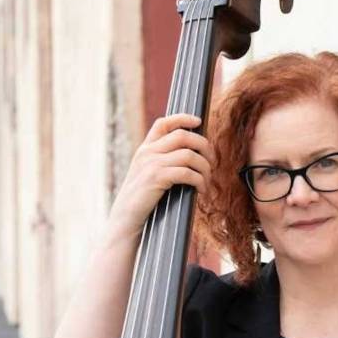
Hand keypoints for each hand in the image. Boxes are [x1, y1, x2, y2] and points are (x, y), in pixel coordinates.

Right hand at [106, 113, 213, 241]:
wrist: (125, 220)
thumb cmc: (142, 202)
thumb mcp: (147, 176)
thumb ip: (162, 164)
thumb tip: (190, 159)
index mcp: (145, 150)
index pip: (163, 123)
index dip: (182, 118)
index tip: (199, 121)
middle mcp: (147, 153)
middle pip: (183, 136)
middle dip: (204, 146)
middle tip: (212, 162)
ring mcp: (151, 164)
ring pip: (189, 154)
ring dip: (205, 168)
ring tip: (208, 181)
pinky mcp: (156, 178)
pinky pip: (187, 172)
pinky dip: (200, 181)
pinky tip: (202, 190)